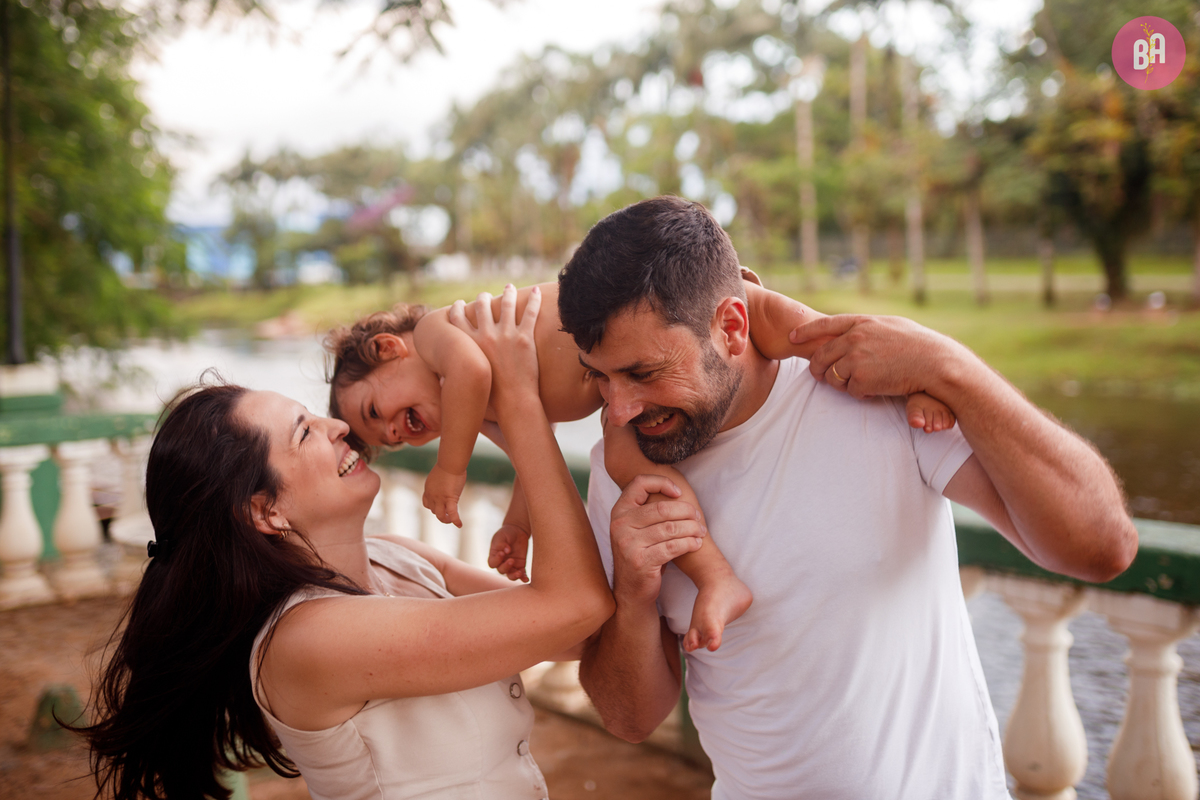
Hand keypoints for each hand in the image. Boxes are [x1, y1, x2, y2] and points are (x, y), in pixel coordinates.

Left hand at [423, 464, 466, 527]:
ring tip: (451, 521)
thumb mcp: (439, 475)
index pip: (427, 504)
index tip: (440, 507)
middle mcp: (431, 496)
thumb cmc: (448, 465)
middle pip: (434, 510)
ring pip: (440, 515)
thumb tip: (445, 484)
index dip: (433, 507)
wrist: (450, 463)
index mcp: (428, 489)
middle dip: (441, 513)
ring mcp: (439, 498)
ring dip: (445, 519)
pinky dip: (455, 520)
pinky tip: (460, 525)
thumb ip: (440, 483)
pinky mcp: (449, 499)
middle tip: (448, 515)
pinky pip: (452, 513)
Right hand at [447, 284, 539, 410]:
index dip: (457, 308)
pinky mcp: (524, 338)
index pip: (458, 317)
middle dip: (483, 298)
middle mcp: (486, 335)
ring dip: (508, 293)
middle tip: (485, 296)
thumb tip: (442, 378)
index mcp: (470, 344)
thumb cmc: (490, 397)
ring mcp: (506, 335)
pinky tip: (537, 291)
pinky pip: (530, 314)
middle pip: (482, 307)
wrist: (512, 401)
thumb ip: (453, 375)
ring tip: (509, 288)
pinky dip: (535, 300)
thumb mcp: (466, 381)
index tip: (459, 303)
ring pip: (507, 305)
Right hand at [488, 523, 530, 581]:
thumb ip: (501, 543)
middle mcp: (502, 562)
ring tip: (519, 573)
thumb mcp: (501, 536)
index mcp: (494, 556)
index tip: (502, 553)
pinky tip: (526, 579)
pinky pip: (522, 574)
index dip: (496, 560)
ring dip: (514, 576)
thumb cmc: (506, 533)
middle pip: (501, 570)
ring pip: (511, 575)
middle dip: (506, 567)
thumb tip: (507, 551)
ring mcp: (512, 565)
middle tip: (512, 560)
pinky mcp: (520, 565)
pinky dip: (524, 577)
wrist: (517, 531)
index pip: (492, 563)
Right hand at [609, 475, 706, 607]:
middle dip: (686, 511)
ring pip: (670, 528)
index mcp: (619, 511)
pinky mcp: (641, 561)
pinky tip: (696, 544)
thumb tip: (677, 489)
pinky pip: (673, 547)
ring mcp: (628, 544)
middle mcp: (620, 525)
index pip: (639, 483)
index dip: (662, 482)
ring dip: (692, 529)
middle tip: (698, 517)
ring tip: (701, 531)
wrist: (630, 590)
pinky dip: (689, 543)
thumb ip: (647, 510)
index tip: (679, 493)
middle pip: (661, 508)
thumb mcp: (636, 528)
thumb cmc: (641, 553)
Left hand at [788, 314, 966, 400]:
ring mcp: (855, 358)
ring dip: (841, 384)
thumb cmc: (919, 346)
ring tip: (861, 383)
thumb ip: (868, 328)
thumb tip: (853, 329)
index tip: (792, 336)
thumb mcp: (891, 326)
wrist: (935, 363)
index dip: (806, 331)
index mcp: (861, 323)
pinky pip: (850, 391)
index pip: (824, 324)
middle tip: (818, 376)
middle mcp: (854, 338)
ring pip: (832, 377)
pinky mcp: (860, 379)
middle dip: (817, 368)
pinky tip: (876, 389)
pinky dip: (860, 394)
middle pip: (821, 355)